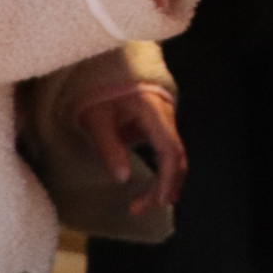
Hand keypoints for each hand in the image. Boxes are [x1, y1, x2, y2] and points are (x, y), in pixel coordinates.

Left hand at [76, 80, 188, 212]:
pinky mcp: (158, 124)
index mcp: (153, 110)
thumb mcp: (95, 118)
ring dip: (163, 182)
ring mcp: (165, 119)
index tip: (155, 201)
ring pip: (175, 156)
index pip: (170, 150)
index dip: (166, 179)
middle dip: (164, 187)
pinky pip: (167, 151)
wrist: (103, 64)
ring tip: (143, 204)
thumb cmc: (97, 88)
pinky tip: (152, 188)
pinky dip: (161, 171)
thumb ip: (108, 147)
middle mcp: (166, 115)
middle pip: (177, 158)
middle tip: (140, 208)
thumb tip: (122, 178)